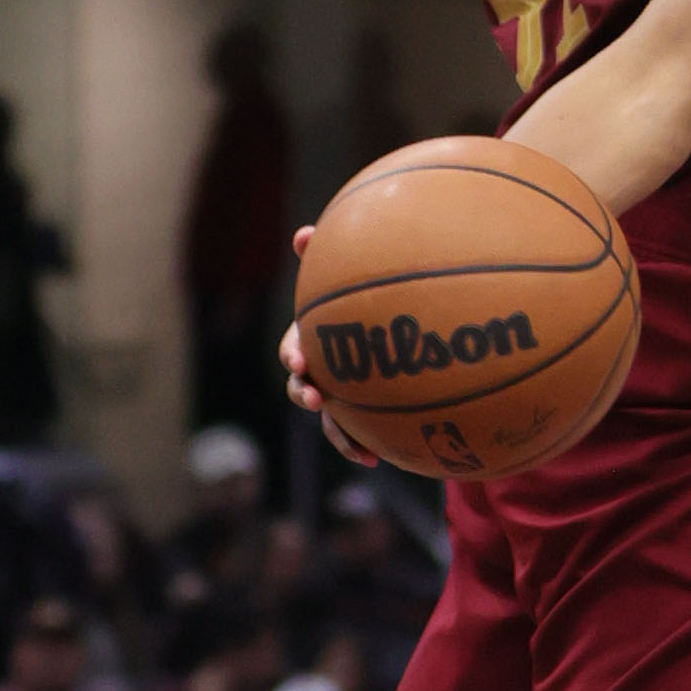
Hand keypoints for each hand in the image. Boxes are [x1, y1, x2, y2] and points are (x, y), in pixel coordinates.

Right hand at [279, 226, 378, 467]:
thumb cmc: (366, 302)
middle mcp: (320, 368)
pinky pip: (353, 433)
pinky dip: (358, 445)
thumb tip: (304, 233)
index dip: (294, 354)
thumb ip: (328, 260)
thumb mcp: (352, 280)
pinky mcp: (358, 415)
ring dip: (334, 430)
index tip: (301, 359)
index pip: (294, 347)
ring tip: (351, 442)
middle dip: (302, 391)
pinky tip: (374, 457)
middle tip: (314, 394)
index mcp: (314, 338)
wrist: (397, 337)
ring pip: (326, 416)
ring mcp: (337, 394)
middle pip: (300, 385)